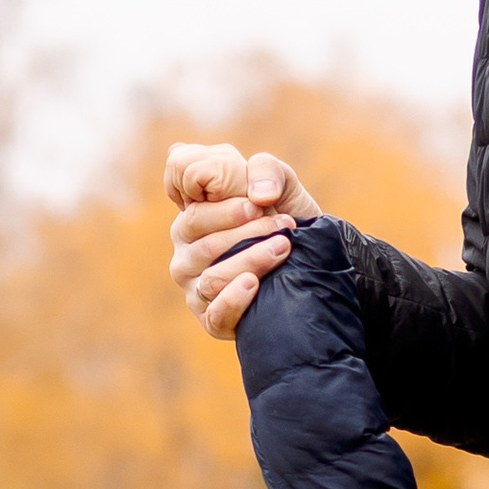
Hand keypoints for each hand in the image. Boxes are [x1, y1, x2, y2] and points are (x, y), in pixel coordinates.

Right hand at [165, 142, 321, 339]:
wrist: (311, 265)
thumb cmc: (287, 220)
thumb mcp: (282, 186)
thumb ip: (266, 170)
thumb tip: (259, 196)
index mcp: (194, 210)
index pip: (177, 188)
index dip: (213, 198)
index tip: (254, 203)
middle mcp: (185, 246)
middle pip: (196, 230)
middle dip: (245, 228)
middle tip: (283, 225)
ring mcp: (193, 283)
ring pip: (211, 272)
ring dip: (251, 259)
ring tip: (282, 249)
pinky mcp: (211, 318)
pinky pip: (214, 312)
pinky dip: (233, 299)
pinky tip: (252, 284)